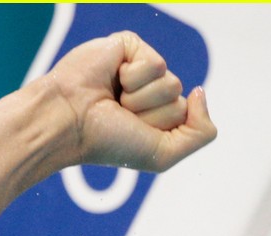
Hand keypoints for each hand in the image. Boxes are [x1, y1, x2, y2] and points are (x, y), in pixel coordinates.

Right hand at [43, 31, 215, 172]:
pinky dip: (134, 78)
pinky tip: (113, 78)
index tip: (131, 131)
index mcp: (159, 115)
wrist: (69, 121)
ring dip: (141, 98)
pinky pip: (156, 64)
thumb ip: (200, 133)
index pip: (187, 118)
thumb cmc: (109, 141)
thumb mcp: (164, 154)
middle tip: (121, 114)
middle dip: (152, 114)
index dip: (160, 129)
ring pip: (172, 83)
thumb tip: (200, 91)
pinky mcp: (130, 46)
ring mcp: (142, 68)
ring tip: (115, 98)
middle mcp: (152, 92)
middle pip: (180, 101)